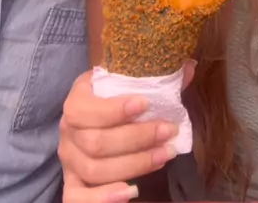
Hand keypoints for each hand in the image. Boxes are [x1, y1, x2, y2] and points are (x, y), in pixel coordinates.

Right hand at [59, 62, 195, 202]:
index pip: (84, 110)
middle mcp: (67, 131)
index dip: (113, 110)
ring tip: (165, 154)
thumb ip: (155, 77)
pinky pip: (78, 198)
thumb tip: (190, 69)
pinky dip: (102, 198)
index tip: (145, 103)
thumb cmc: (114, 97)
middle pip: (96, 143)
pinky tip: (131, 191)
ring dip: (135, 165)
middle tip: (168, 131)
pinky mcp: (73, 183)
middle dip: (137, 138)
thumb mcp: (127, 82)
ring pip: (95, 170)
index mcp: (76, 100)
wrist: (96, 118)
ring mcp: (69, 160)